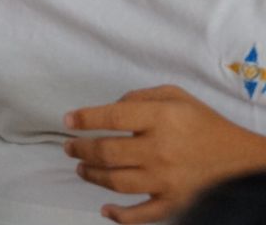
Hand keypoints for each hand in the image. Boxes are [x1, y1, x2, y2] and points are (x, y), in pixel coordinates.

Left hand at [65, 85, 265, 222]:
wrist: (240, 158)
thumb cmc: (203, 123)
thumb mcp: (175, 96)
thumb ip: (139, 97)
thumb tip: (110, 108)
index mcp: (161, 119)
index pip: (111, 117)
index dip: (85, 118)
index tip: (68, 120)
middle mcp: (160, 150)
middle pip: (107, 152)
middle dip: (81, 149)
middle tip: (70, 147)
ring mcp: (166, 180)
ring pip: (116, 181)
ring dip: (92, 175)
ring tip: (81, 168)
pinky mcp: (174, 202)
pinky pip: (142, 214)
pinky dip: (120, 216)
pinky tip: (105, 210)